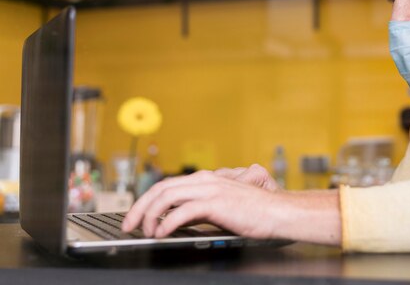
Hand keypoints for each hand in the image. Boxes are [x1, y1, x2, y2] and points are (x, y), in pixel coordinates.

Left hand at [121, 165, 341, 245]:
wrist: (279, 213)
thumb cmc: (255, 212)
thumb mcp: (222, 208)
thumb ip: (200, 209)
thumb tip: (176, 220)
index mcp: (206, 179)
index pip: (167, 185)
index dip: (147, 200)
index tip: (136, 216)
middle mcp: (205, 180)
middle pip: (161, 188)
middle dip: (140, 207)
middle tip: (128, 225)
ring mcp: (210, 189)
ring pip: (167, 196)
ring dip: (150, 215)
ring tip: (145, 231)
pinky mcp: (216, 202)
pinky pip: (182, 211)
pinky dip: (167, 223)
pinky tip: (162, 233)